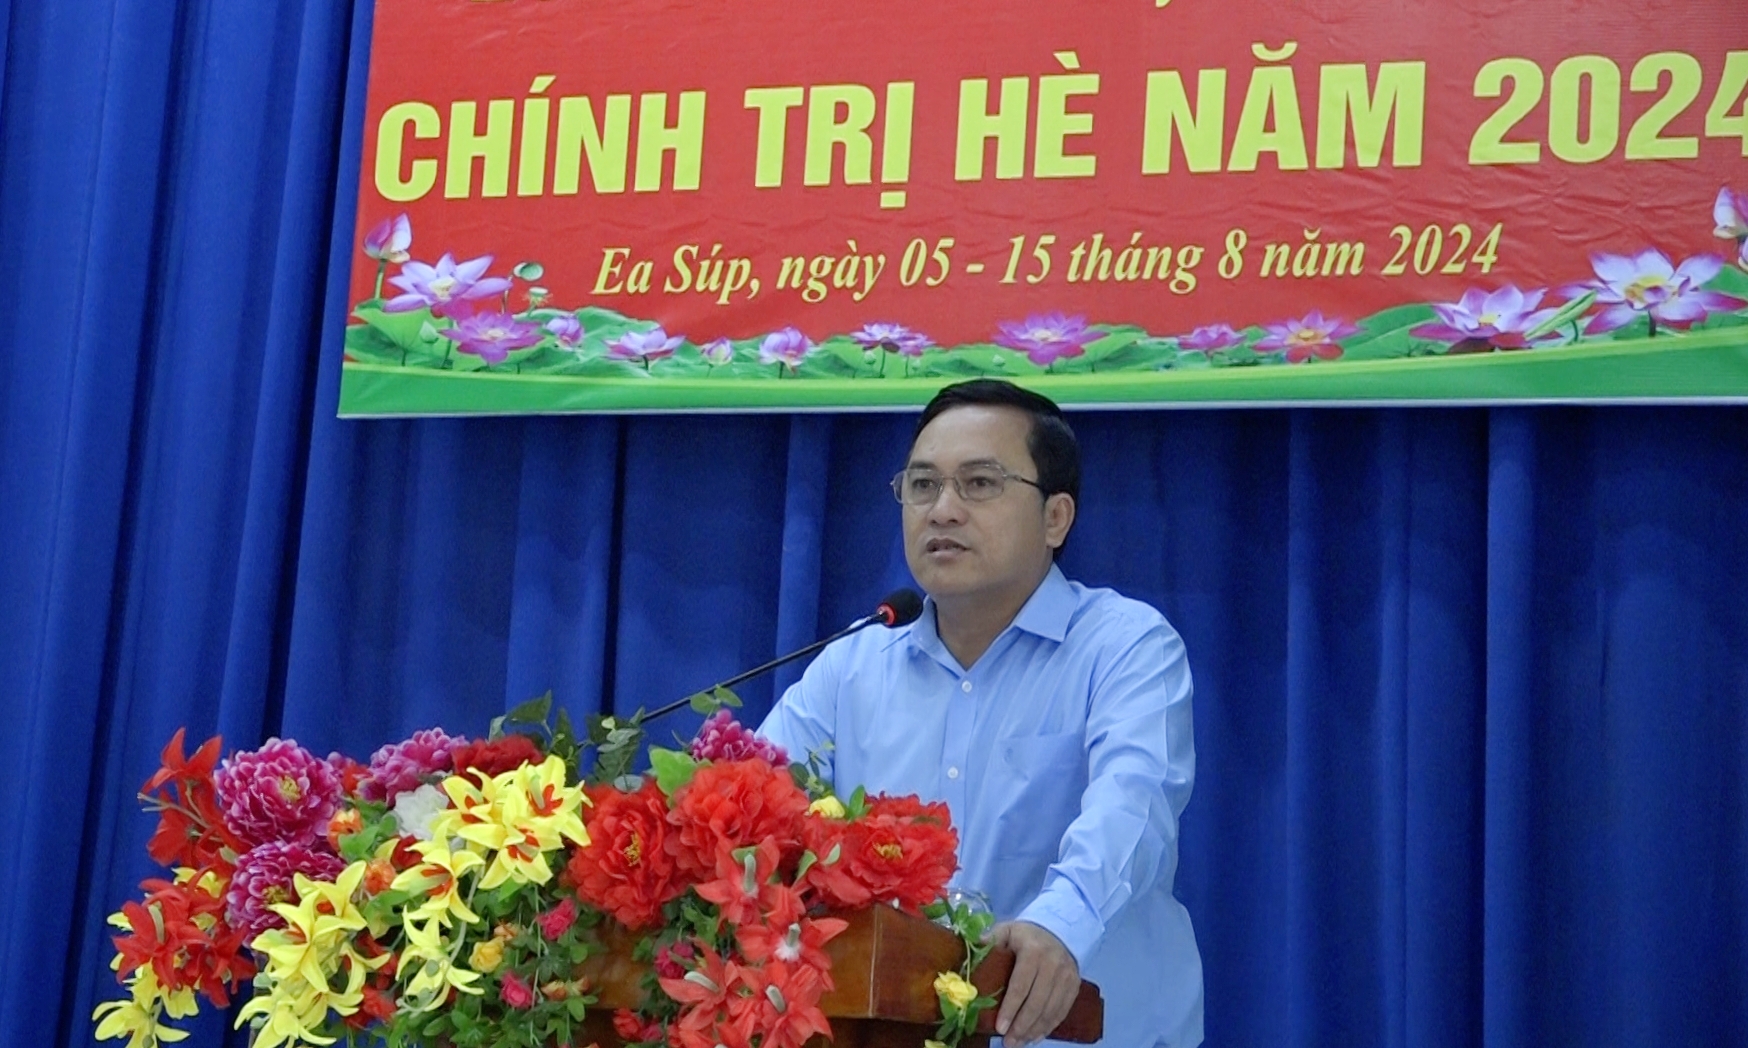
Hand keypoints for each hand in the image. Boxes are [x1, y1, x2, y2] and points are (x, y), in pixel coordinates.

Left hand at [991, 920, 1078, 1047]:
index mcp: (1033, 951)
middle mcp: (1053, 965)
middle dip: (1021, 1026)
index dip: (1010, 1009)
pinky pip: (1062, 1011)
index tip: (1000, 1027)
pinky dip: (1048, 1027)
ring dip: (1034, 1030)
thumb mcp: (1007, 930)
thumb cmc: (1026, 935)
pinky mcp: (1074, 986)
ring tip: (1018, 1042)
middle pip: (1036, 1003)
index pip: (1021, 985)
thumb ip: (991, 940)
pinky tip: (1035, 1037)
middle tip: (1008, 1042)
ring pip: (1050, 1010)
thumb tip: (973, 949)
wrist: (1058, 930)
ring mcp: (1067, 976)